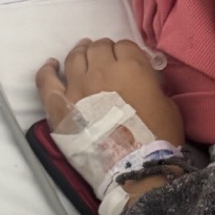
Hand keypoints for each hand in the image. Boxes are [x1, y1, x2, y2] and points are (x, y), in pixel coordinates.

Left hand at [35, 37, 185, 148]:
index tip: (128, 61)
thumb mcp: (167, 104)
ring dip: (81, 52)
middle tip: (107, 59)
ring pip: (75, 57)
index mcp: (132, 67)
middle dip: (104, 50)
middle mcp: (101, 70)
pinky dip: (48, 70)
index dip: (126, 52)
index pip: (125, 46)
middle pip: (99, 47)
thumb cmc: (157, 138)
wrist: (133, 168)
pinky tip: (52, 65)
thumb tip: (143, 81)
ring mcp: (77, 86)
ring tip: (83, 54)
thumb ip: (153, 85)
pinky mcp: (59, 105)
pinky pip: (46, 80)